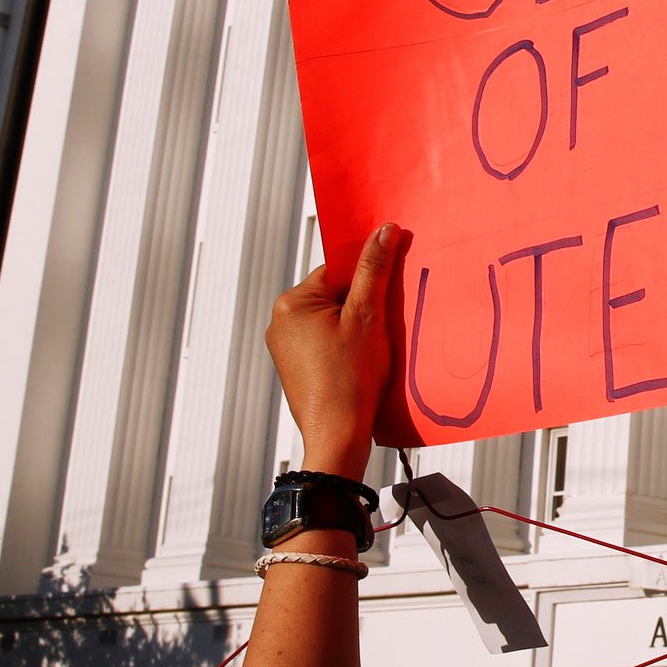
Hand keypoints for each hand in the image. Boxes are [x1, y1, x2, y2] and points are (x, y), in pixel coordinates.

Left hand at [266, 224, 398, 475]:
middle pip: (333, 295)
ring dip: (355, 328)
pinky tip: (360, 364)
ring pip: (331, 320)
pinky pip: (324, 343)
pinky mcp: (295, 367)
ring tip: (371, 350)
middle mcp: (280, 321)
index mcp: (292, 302)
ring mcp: (285, 346)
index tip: (385, 296)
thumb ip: (374, 269)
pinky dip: (345, 347)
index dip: (366, 281)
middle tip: (381, 326)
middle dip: (361, 306)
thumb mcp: (368, 317)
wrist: (337, 436)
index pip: (336, 270)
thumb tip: (384, 230)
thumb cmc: (349, 380)